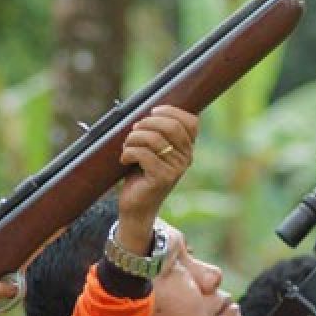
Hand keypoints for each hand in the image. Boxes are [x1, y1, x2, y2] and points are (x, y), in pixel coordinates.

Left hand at [116, 105, 199, 253]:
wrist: (137, 206)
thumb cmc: (141, 174)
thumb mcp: (153, 150)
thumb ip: (157, 132)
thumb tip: (151, 109)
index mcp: (187, 148)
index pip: (191, 121)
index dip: (171, 111)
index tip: (152, 113)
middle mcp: (187, 158)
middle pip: (171, 126)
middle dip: (146, 123)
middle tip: (133, 131)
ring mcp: (176, 169)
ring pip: (152, 138)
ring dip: (132, 139)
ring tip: (126, 147)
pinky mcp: (162, 178)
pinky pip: (142, 153)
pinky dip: (128, 152)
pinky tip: (124, 160)